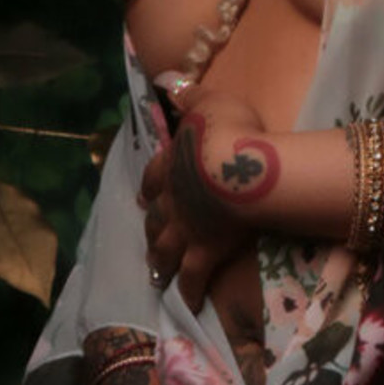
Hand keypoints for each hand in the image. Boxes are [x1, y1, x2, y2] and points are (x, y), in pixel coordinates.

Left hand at [140, 90, 264, 311]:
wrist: (240, 169)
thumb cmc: (230, 132)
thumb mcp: (209, 102)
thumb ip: (190, 96)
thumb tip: (170, 82)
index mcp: (172, 164)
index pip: (154, 175)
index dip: (150, 185)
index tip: (143, 196)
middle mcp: (172, 199)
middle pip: (156, 216)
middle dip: (151, 226)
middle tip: (148, 235)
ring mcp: (186, 228)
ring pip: (165, 248)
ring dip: (159, 260)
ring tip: (156, 274)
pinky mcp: (204, 251)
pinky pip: (194, 276)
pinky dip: (190, 290)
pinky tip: (188, 303)